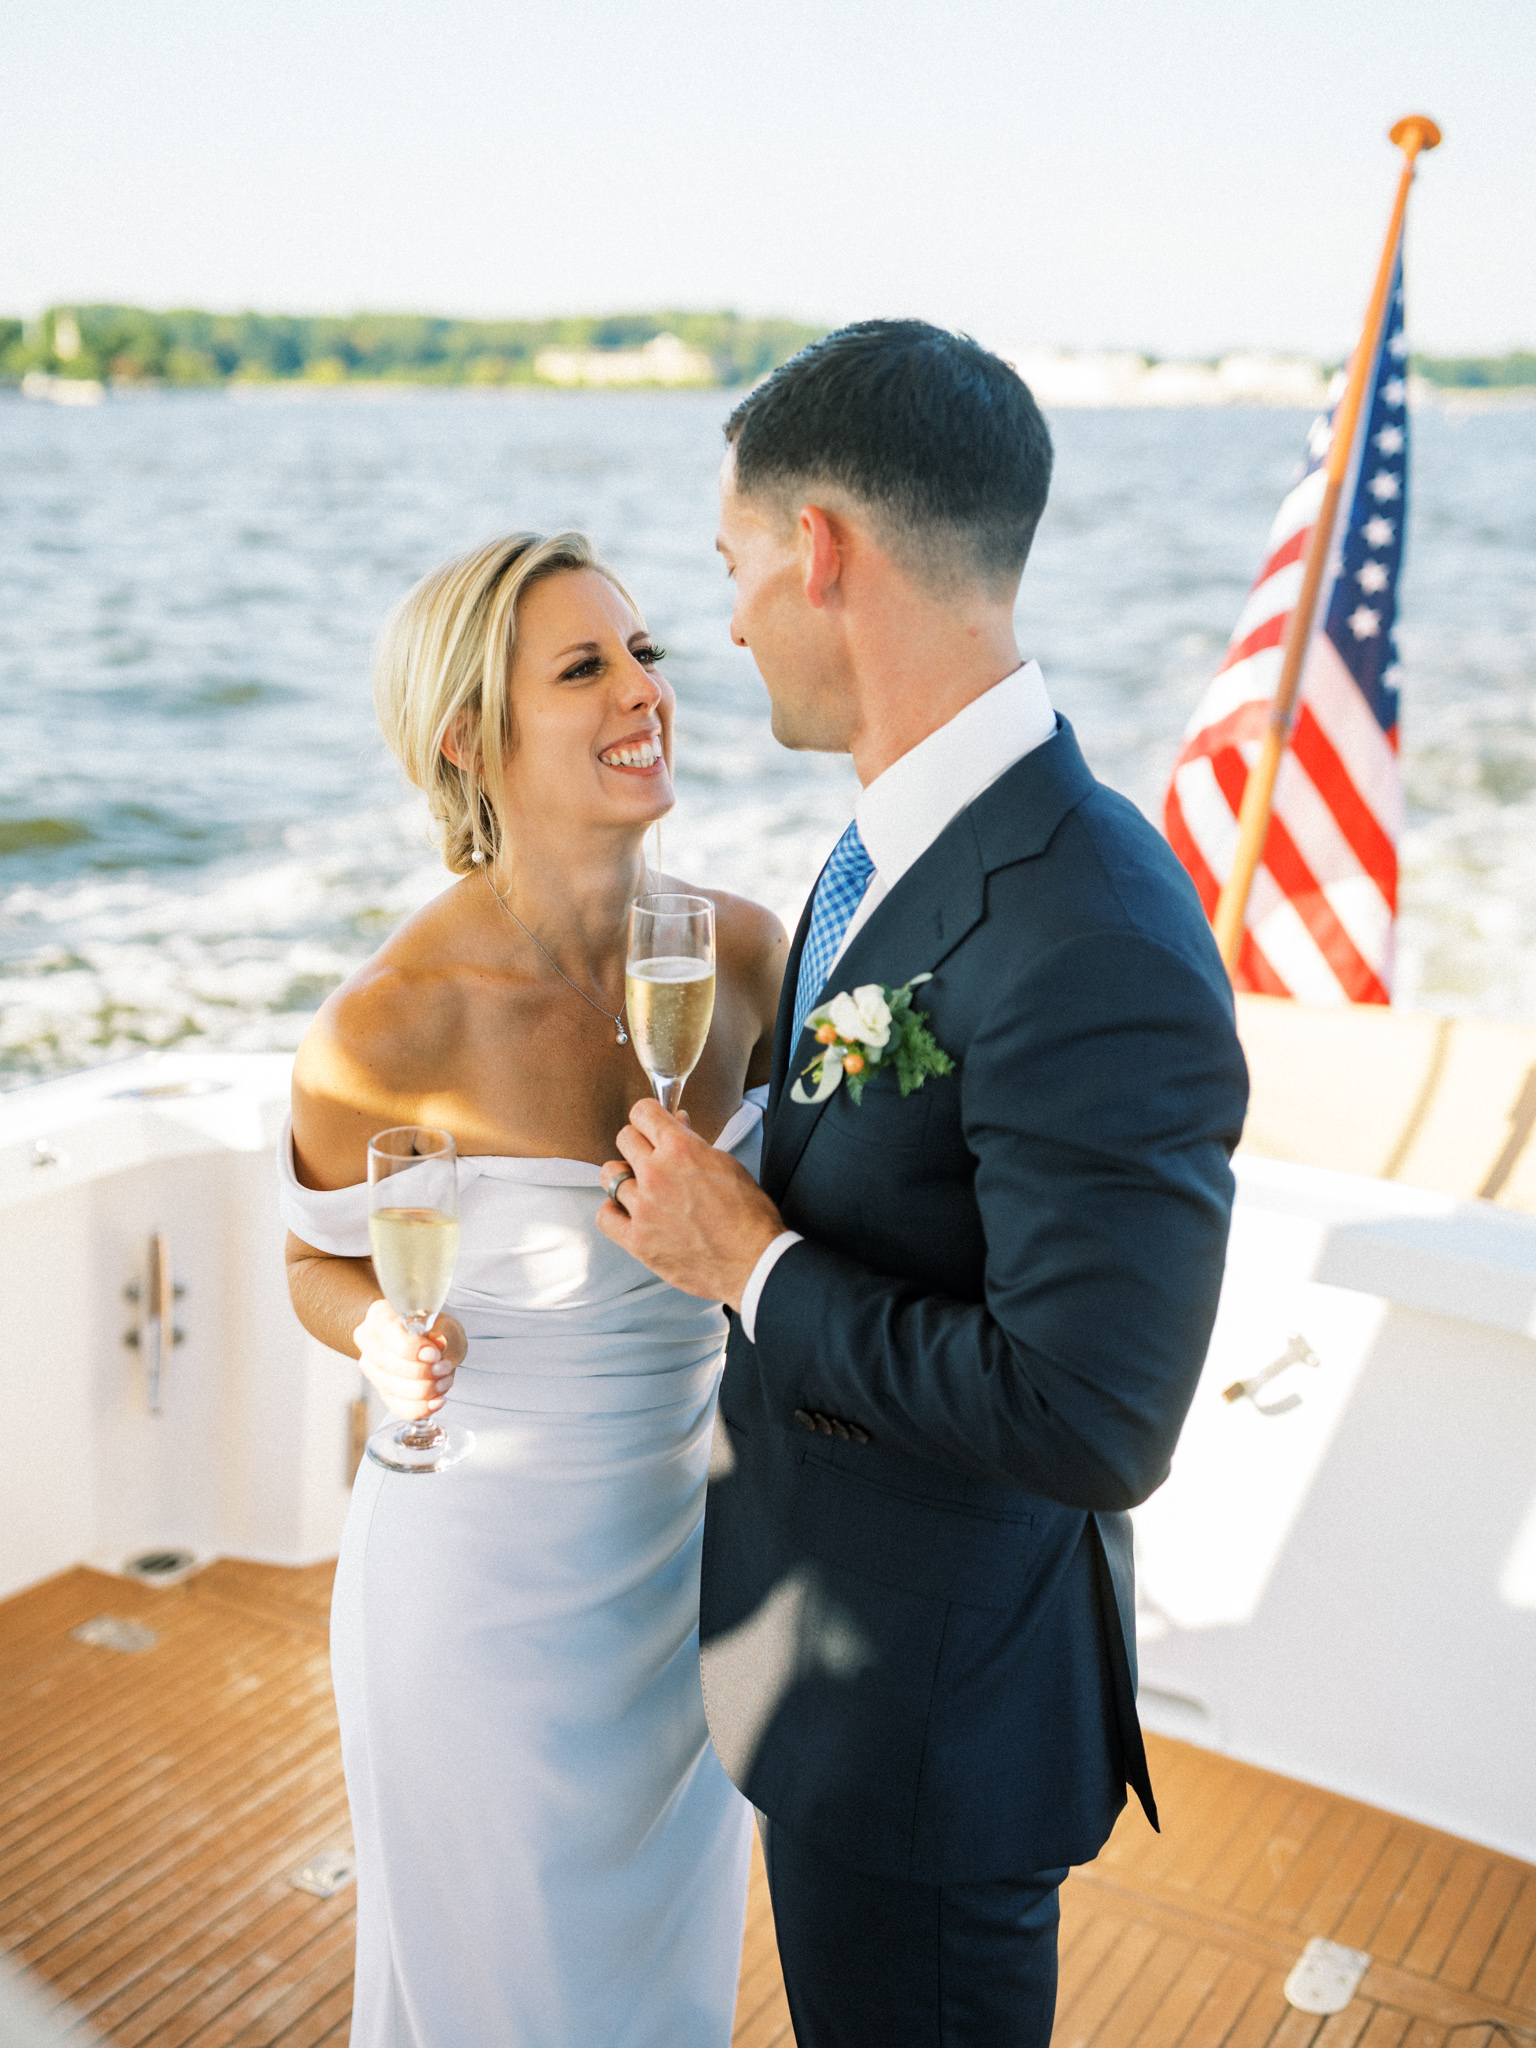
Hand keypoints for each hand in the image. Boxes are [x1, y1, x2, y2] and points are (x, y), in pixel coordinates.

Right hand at [352, 1298, 467, 1419]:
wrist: (431, 1345)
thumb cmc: (436, 1330)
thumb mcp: (446, 1324)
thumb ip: (444, 1331)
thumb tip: (438, 1342)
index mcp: (381, 1315)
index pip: (389, 1334)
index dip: (412, 1349)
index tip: (435, 1355)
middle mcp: (368, 1340)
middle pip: (388, 1364)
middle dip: (422, 1372)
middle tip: (444, 1367)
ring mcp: (371, 1368)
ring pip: (391, 1387)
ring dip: (424, 1390)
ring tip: (445, 1380)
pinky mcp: (381, 1390)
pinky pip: (396, 1406)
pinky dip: (419, 1408)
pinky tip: (436, 1401)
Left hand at [596, 1098, 783, 1305]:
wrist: (753, 1261)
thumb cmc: (748, 1215)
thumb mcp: (726, 1164)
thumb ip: (694, 1142)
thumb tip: (677, 1123)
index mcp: (680, 1149)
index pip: (642, 1112)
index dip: (649, 1117)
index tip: (651, 1126)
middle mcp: (656, 1174)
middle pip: (624, 1138)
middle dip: (639, 1144)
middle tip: (652, 1157)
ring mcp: (643, 1208)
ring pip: (610, 1175)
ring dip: (624, 1177)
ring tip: (641, 1188)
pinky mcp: (637, 1240)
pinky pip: (605, 1216)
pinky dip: (614, 1212)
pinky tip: (629, 1213)